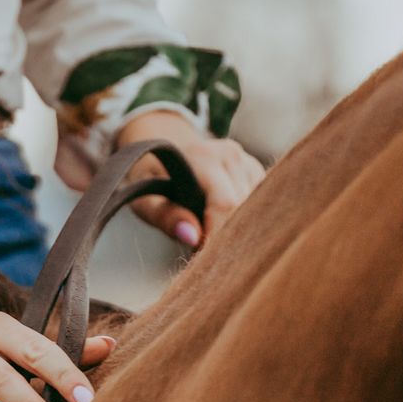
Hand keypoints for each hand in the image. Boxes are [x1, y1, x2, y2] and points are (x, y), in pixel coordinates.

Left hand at [115, 109, 264, 247]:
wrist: (164, 144)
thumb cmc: (150, 176)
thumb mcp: (144, 198)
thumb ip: (165, 216)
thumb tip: (192, 236)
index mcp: (203, 157)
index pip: (225, 205)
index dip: (217, 236)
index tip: (203, 257)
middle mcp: (230, 155)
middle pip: (242, 210)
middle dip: (226, 236)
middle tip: (205, 252)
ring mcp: (246, 161)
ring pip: (254, 210)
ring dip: (235, 229)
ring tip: (210, 232)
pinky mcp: (255, 170)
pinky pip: (258, 204)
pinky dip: (242, 220)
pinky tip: (223, 222)